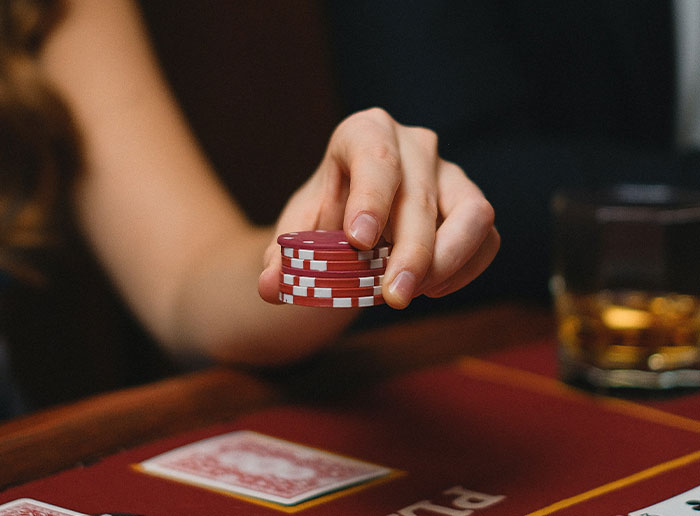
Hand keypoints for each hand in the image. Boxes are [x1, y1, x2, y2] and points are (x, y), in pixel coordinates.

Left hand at [258, 108, 498, 308]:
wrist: (352, 226)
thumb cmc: (324, 220)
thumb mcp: (296, 236)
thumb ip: (282, 260)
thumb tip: (272, 287)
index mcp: (364, 133)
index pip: (374, 153)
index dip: (370, 196)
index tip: (358, 240)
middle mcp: (414, 145)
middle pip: (421, 195)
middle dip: (410, 252)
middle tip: (392, 297)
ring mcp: (450, 174)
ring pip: (473, 213)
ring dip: (448, 260)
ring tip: (410, 293)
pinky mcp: (473, 207)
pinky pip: (486, 239)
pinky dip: (466, 270)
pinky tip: (431, 290)